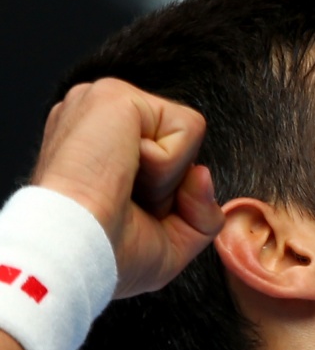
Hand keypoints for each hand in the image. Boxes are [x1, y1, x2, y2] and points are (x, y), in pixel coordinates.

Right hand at [31, 78, 223, 297]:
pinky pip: (189, 128)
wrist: (76, 250)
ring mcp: (103, 101)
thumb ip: (201, 211)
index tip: (130, 216)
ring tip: (122, 187)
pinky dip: (170, 164)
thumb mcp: (173, 242)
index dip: (170, 201)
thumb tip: (202, 173)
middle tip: (128, 204)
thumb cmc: (110, 255)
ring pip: (186, 138)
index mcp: (102, 147)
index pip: (172, 162)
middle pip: (184, 150)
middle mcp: (99, 118)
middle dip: (172, 190)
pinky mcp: (116, 94)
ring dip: (168, 179)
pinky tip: (124, 169)